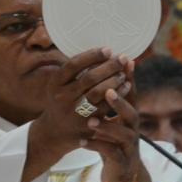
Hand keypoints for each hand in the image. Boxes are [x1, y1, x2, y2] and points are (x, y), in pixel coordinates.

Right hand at [23, 48, 130, 181]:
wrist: (55, 132)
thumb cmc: (62, 101)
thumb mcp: (60, 85)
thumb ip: (75, 71)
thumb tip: (102, 51)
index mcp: (55, 84)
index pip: (73, 65)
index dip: (92, 56)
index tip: (108, 50)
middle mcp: (62, 98)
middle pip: (89, 78)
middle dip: (108, 66)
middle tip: (122, 58)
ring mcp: (73, 112)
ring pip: (98, 93)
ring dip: (114, 80)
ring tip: (123, 73)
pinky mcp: (86, 124)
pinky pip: (106, 107)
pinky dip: (118, 95)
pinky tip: (126, 86)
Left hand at [83, 60, 152, 181]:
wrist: (122, 175)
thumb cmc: (114, 143)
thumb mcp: (112, 122)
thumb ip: (107, 104)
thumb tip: (96, 76)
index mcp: (128, 117)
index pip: (131, 95)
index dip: (130, 78)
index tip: (126, 61)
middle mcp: (132, 129)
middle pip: (132, 113)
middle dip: (121, 101)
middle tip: (109, 90)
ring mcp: (128, 146)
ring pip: (122, 134)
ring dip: (107, 126)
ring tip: (91, 121)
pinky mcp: (120, 162)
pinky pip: (110, 153)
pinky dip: (96, 147)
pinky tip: (82, 142)